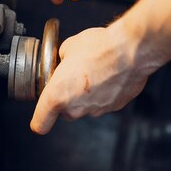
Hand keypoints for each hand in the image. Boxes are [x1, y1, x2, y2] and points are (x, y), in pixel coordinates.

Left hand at [30, 22, 151, 133]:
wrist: (131, 51)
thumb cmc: (98, 47)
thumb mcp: (67, 47)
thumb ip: (60, 60)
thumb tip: (64, 59)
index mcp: (58, 95)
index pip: (40, 123)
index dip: (39, 120)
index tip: (41, 115)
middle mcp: (76, 107)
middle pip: (64, 113)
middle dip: (64, 100)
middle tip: (69, 80)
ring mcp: (97, 109)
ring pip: (84, 108)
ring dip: (85, 95)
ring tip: (91, 72)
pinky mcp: (115, 106)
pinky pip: (103, 103)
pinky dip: (103, 92)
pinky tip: (107, 75)